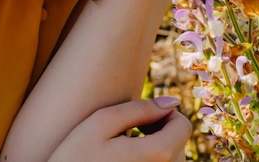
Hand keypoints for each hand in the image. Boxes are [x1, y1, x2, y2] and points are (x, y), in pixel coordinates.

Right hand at [48, 97, 190, 161]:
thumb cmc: (75, 159)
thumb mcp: (101, 123)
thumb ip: (139, 109)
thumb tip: (172, 102)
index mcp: (156, 156)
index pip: (183, 125)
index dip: (164, 113)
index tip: (141, 118)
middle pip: (179, 144)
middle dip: (160, 131)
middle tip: (131, 132)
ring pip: (172, 160)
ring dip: (156, 149)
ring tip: (128, 149)